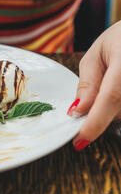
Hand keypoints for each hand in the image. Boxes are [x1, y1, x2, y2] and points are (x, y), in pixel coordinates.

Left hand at [68, 21, 120, 150]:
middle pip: (119, 110)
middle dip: (100, 112)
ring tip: (114, 83)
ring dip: (114, 109)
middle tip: (95, 96)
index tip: (81, 138)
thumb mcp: (96, 55)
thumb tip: (77, 111)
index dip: (96, 121)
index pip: (111, 96)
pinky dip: (120, 107)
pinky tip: (118, 90)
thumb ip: (87, 84)